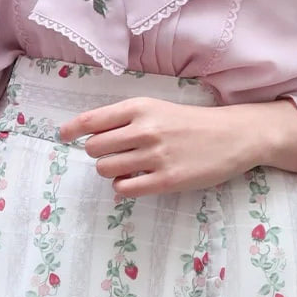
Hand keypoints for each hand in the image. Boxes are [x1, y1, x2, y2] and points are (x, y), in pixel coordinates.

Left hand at [58, 98, 260, 197]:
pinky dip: (123, 187)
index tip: (63, 136)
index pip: (91, 120)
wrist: (233, 136)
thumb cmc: (191, 122)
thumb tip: (88, 135)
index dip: (71, 129)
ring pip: (106, 169)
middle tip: (112, 154)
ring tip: (126, 168)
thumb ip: (125, 119)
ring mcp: (155, 156)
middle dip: (97, 154)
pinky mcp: (167, 180)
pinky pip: (125, 188)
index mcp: (140, 108)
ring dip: (110, 171)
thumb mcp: (157, 108)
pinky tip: (134, 181)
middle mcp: (145, 129)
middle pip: (94, 148)